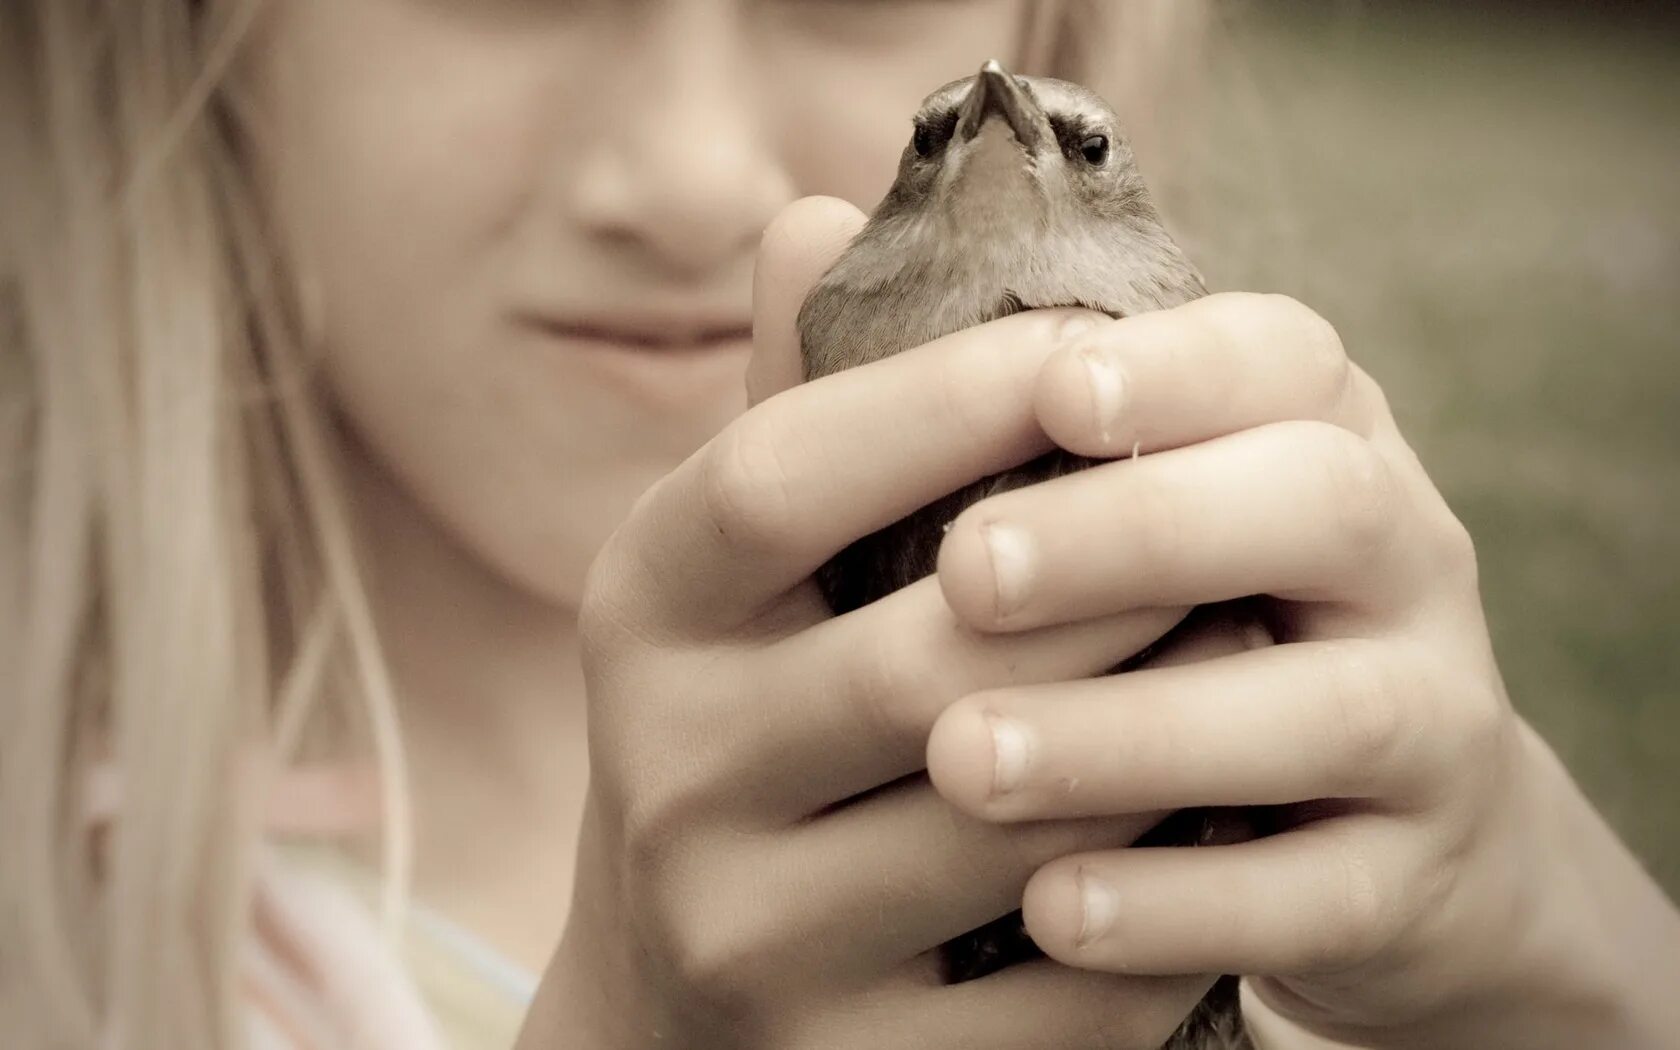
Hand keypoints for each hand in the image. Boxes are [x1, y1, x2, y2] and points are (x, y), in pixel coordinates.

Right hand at [520, 197, 1220, 1049]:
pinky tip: (1214, 826)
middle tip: (1231, 513)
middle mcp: (663, 783)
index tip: (1092, 349)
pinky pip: (1066, 987)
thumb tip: (810, 217)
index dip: (947, 399)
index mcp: (635, 622)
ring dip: (1165, 728)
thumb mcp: (731, 582)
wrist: (680, 1007)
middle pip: (927, 658)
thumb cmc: (750, 729)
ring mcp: (748, 944)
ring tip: (1251, 650)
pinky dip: (1168, 900)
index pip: (775, 478)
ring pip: (1017, 823)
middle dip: (1109, 580)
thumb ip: (787, 408)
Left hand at [922, 292, 1679, 1048]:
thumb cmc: (1158, 623)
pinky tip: (1050, 910)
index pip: (1281, 355)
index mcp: (1311, 434)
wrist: (1352, 831)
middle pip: (1316, 504)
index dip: (1172, 366)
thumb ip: (945, 393)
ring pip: (1328, 712)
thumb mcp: (1092, 500)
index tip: (1046, 390)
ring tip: (959, 762)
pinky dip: (1186, 906)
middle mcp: (1399, 557)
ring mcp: (1426, 725)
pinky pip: (1320, 897)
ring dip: (1133, 733)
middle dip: (1136, 533)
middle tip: (964, 576)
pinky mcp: (1410, 881)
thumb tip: (799, 230)